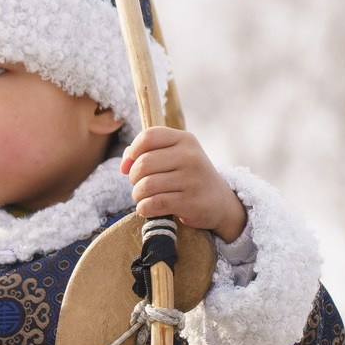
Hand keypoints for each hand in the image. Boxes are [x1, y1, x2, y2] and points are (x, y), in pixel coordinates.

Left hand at [121, 127, 244, 238]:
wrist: (220, 202)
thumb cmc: (189, 177)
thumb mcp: (175, 157)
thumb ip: (148, 152)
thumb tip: (124, 164)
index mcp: (185, 140)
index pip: (148, 136)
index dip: (132, 152)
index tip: (129, 166)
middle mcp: (190, 156)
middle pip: (143, 163)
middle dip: (133, 178)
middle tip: (139, 185)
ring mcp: (192, 179)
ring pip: (146, 185)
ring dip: (137, 195)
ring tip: (143, 198)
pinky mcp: (190, 201)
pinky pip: (154, 204)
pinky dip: (144, 208)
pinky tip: (147, 208)